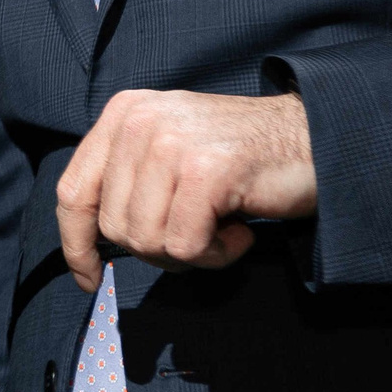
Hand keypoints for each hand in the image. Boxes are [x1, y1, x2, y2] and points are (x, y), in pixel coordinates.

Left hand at [56, 89, 317, 290]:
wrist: (317, 138)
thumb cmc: (242, 159)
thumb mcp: (170, 151)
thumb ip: (128, 180)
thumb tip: (90, 242)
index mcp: (123, 114)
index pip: (74, 191)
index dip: (76, 244)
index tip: (88, 278)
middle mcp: (139, 121)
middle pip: (113, 227)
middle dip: (156, 249)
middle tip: (199, 233)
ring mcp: (170, 143)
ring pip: (147, 240)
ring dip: (191, 252)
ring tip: (222, 225)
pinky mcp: (205, 171)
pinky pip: (185, 247)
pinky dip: (216, 254)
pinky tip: (240, 229)